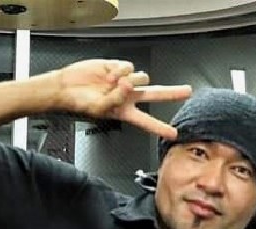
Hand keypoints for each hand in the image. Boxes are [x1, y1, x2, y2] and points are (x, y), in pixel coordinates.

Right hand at [53, 59, 191, 138]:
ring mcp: (126, 80)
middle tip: (188, 91)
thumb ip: (117, 98)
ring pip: (141, 77)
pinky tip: (109, 75)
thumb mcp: (100, 108)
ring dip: (129, 80)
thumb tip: (129, 84)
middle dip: (172, 92)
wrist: (67, 87)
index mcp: (126, 112)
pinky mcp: (119, 67)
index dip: (160, 127)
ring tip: (111, 84)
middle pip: (156, 94)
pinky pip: (129, 67)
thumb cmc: (81, 102)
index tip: (173, 134)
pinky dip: (120, 70)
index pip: (147, 121)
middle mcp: (129, 96)